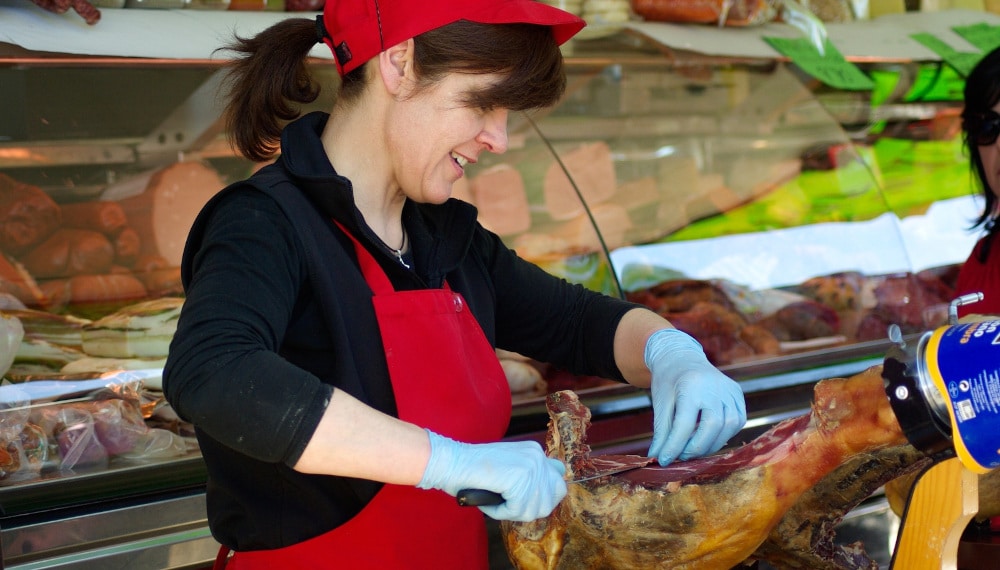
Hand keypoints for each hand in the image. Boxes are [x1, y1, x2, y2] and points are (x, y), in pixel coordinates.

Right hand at [417, 430, 566, 521]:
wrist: (452, 462)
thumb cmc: (473, 470)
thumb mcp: (508, 468)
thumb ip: (528, 477)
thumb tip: (548, 495)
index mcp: (536, 452)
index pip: (558, 482)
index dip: (543, 497)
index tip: (522, 498)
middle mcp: (537, 456)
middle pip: (552, 499)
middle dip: (531, 508)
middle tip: (508, 503)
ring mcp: (530, 466)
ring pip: (534, 509)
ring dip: (512, 512)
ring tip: (495, 499)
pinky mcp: (519, 478)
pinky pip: (517, 511)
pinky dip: (500, 512)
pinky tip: (489, 499)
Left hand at [645, 328, 745, 465]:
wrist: (681, 356)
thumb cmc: (668, 381)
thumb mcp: (660, 403)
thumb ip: (662, 432)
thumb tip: (658, 459)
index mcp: (691, 385)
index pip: (684, 424)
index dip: (674, 446)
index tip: (664, 460)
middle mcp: (715, 385)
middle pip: (712, 427)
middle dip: (696, 448)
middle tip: (681, 456)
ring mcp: (729, 388)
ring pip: (728, 426)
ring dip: (711, 444)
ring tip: (693, 448)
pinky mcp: (737, 393)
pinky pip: (737, 421)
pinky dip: (723, 434)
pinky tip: (708, 437)